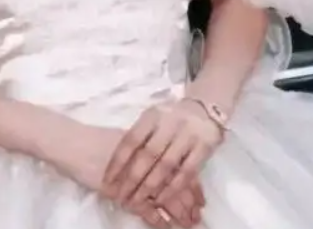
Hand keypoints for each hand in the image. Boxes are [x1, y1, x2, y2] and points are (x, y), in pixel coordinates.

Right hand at [50, 124, 204, 227]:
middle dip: (188, 201)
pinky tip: (165, 227)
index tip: (200, 197)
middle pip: (175, 181)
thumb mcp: (124, 142)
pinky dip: (156, 219)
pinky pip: (143, 208)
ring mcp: (132, 175)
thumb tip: (160, 162)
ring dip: (177, 212)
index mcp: (148, 144)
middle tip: (198, 215)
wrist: (70, 141)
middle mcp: (144, 159)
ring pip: (163, 196)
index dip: (191, 182)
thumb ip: (143, 152)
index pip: (177, 164)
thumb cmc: (94, 140)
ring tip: (188, 224)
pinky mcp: (119, 190)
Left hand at [102, 99, 222, 218]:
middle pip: (148, 154)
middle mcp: (170, 123)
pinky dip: (172, 188)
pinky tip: (160, 199)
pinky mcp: (204, 147)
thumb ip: (139, 137)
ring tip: (137, 201)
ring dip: (150, 186)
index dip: (118, 161)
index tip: (108, 180)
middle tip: (122, 197)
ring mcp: (188, 134)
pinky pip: (186, 172)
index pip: (132, 139)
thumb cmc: (170, 119)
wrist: (204, 110)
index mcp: (153, 115)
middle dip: (132, 179)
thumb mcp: (152, 119)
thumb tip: (117, 166)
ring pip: (166, 165)